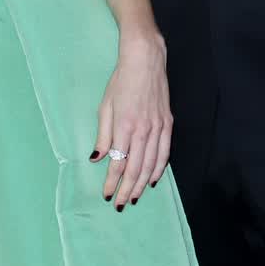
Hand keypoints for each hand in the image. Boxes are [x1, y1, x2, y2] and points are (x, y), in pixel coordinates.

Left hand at [90, 33, 171, 208]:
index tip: (106, 194)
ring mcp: (158, 128)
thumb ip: (102, 135)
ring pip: (150, 165)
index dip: (112, 182)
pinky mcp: (167, 124)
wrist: (146, 61)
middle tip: (120, 204)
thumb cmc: (121, 82)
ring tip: (134, 197)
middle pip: (135, 169)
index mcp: (124, 126)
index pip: (118, 162)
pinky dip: (158, 169)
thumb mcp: (105, 107)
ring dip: (141, 184)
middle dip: (126, 189)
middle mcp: (143, 130)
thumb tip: (97, 159)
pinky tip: (152, 180)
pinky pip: (164, 153)